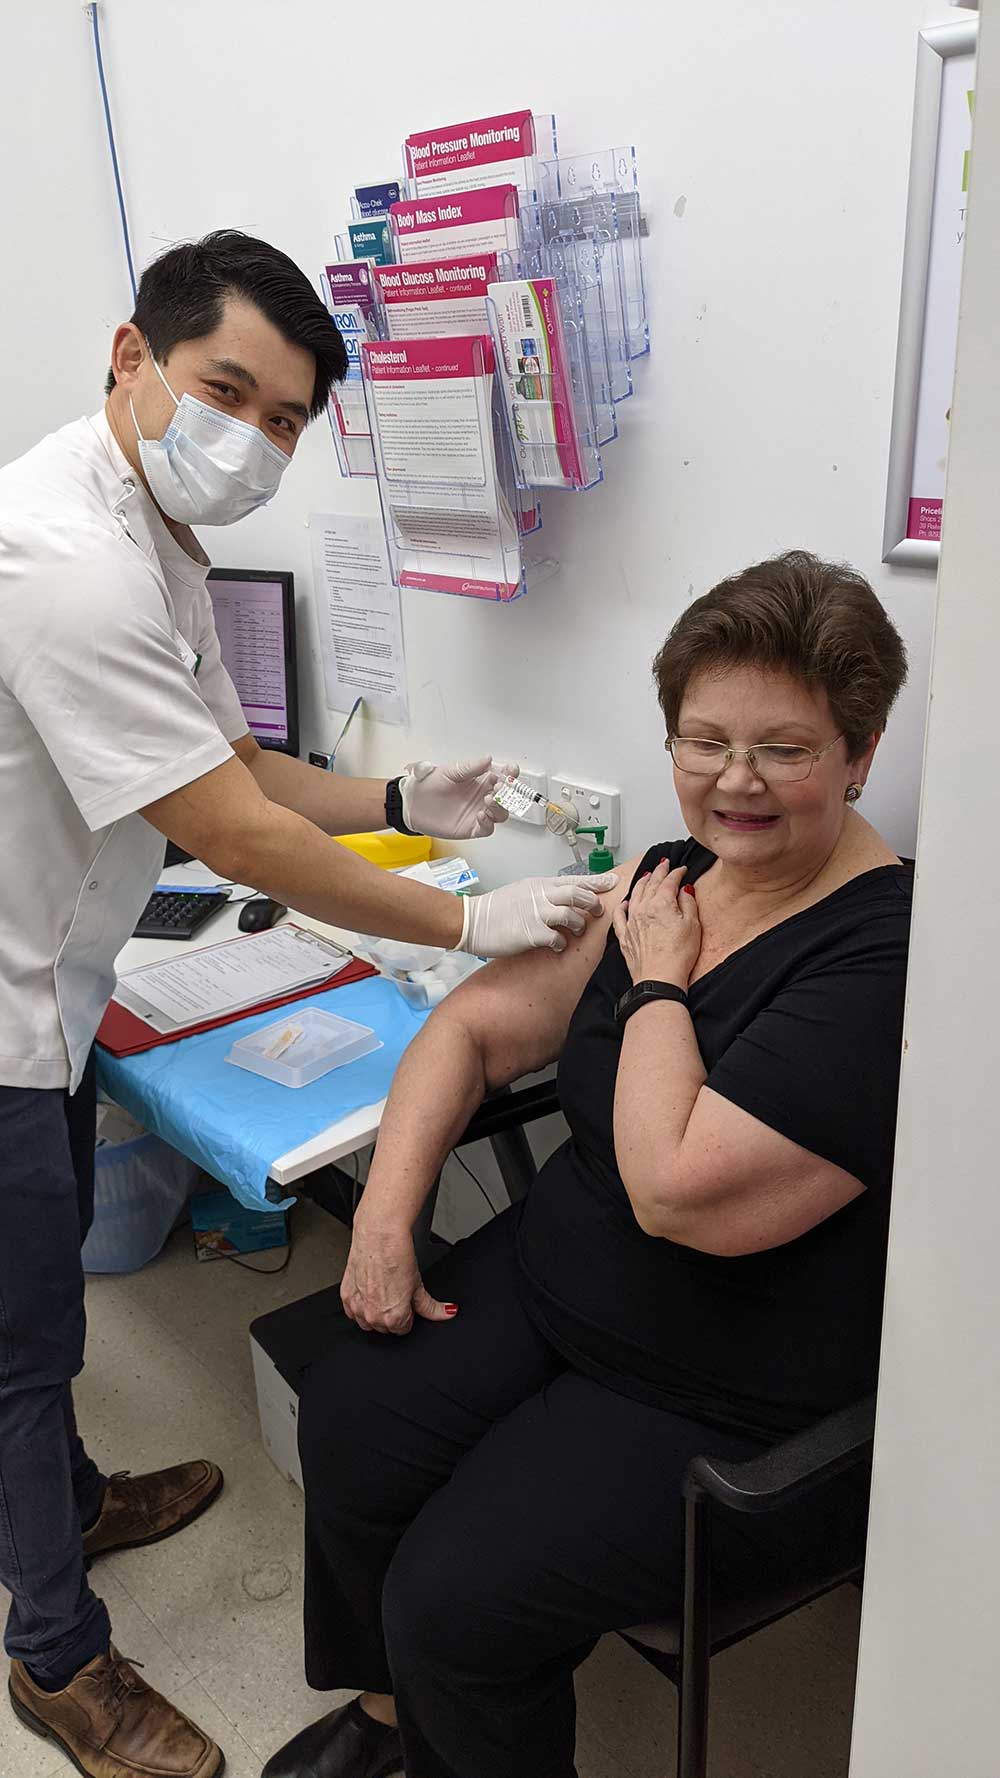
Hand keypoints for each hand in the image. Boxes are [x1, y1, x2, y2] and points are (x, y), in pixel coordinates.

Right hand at [340, 1218, 456, 1334]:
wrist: (379, 1235)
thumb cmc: (397, 1256)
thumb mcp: (419, 1285)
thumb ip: (432, 1307)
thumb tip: (446, 1314)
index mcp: (393, 1319)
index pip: (403, 1329)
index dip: (407, 1315)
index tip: (407, 1302)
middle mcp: (373, 1317)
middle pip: (385, 1328)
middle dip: (391, 1314)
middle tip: (396, 1293)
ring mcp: (357, 1307)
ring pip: (367, 1322)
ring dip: (374, 1312)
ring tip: (383, 1290)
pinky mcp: (345, 1296)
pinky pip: (352, 1311)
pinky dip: (360, 1304)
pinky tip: (369, 1288)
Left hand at [400, 757, 518, 839]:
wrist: (412, 804)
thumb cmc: (428, 785)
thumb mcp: (450, 771)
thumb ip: (470, 767)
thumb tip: (488, 759)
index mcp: (480, 780)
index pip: (503, 777)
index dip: (510, 774)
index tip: (511, 771)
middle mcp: (482, 796)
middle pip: (506, 797)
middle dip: (507, 792)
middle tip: (498, 788)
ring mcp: (479, 812)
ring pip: (501, 813)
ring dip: (499, 807)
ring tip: (488, 800)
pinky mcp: (472, 828)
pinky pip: (487, 828)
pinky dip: (488, 823)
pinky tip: (481, 815)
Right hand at [458, 872, 617, 956]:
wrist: (473, 921)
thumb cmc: (495, 909)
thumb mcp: (523, 891)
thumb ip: (544, 893)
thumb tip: (563, 898)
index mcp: (540, 885)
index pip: (575, 880)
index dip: (597, 882)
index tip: (613, 883)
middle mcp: (541, 896)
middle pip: (579, 894)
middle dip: (594, 903)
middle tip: (598, 911)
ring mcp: (537, 914)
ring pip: (572, 915)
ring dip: (579, 925)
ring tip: (576, 931)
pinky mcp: (531, 933)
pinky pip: (557, 938)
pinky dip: (562, 943)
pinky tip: (557, 945)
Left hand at [612, 860, 701, 988]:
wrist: (659, 978)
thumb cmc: (678, 955)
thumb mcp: (693, 925)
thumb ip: (688, 903)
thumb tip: (685, 890)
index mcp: (661, 903)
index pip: (669, 881)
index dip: (676, 873)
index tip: (681, 869)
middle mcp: (643, 908)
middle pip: (650, 883)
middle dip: (658, 872)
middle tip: (663, 865)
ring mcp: (632, 921)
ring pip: (634, 894)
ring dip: (641, 883)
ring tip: (646, 876)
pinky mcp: (625, 935)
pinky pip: (620, 915)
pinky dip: (623, 905)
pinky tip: (625, 902)